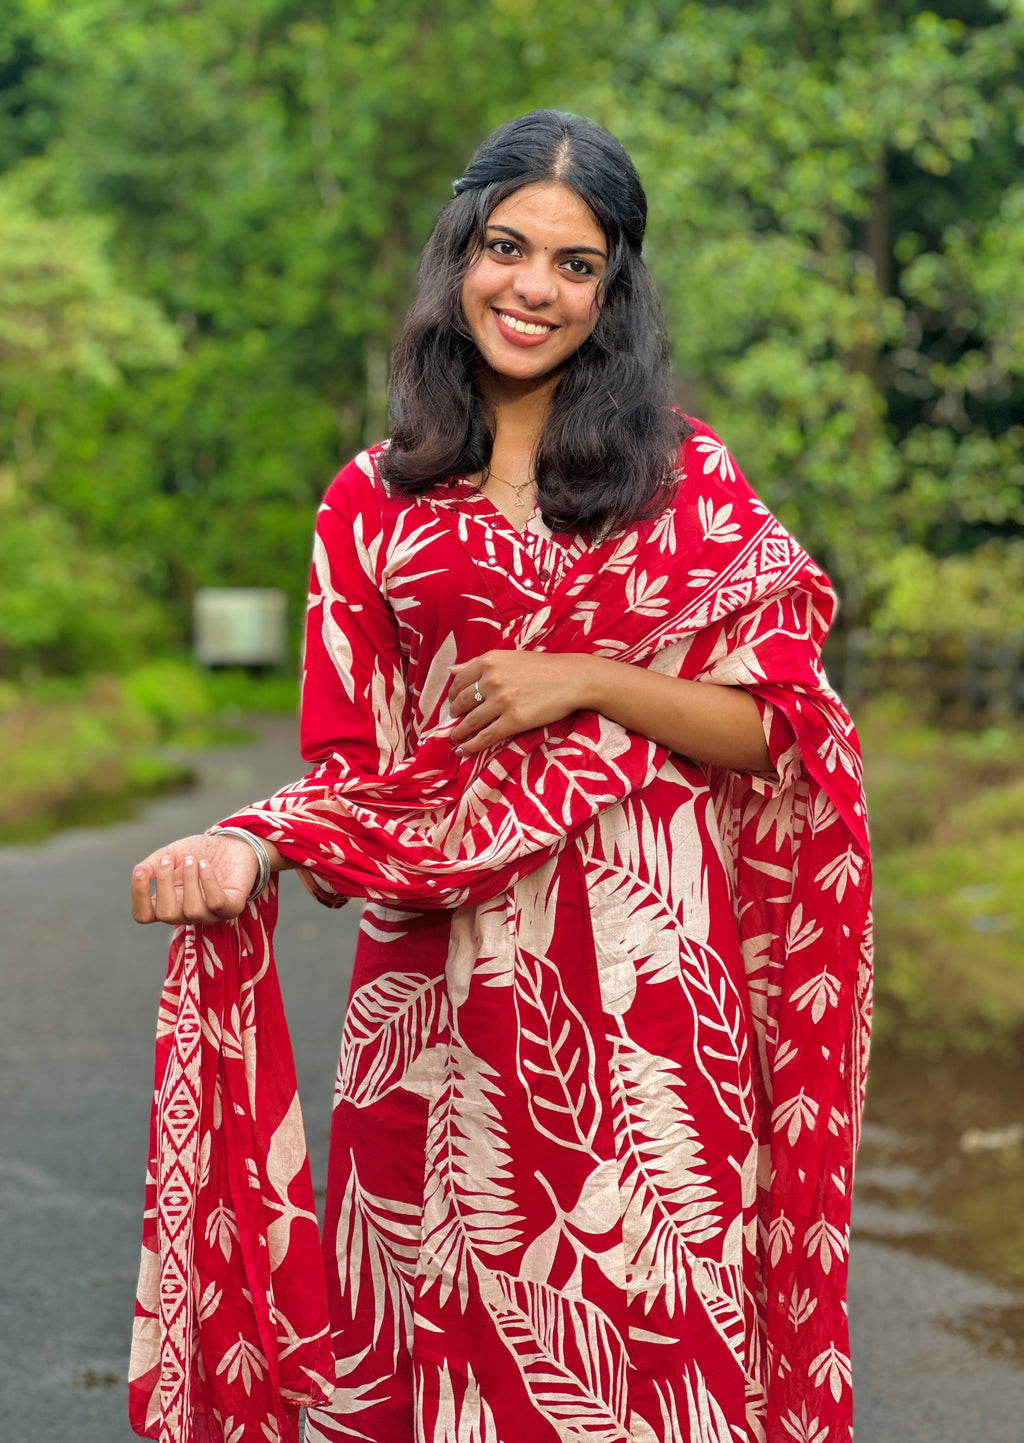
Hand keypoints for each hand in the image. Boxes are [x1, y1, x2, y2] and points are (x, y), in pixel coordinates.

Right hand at [130, 832, 258, 925]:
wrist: (231, 843)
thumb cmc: (198, 852)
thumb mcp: (169, 854)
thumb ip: (151, 865)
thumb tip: (138, 872)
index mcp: (167, 903)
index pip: (143, 915)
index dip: (138, 896)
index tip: (141, 871)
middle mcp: (186, 914)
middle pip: (166, 915)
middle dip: (165, 884)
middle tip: (169, 860)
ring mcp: (210, 914)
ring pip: (193, 911)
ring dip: (189, 881)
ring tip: (193, 861)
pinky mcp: (231, 907)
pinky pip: (216, 904)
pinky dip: (208, 882)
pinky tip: (205, 865)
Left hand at [447, 650, 595, 754]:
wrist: (574, 679)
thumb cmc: (544, 667)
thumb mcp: (509, 657)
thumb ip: (478, 663)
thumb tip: (451, 670)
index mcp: (489, 661)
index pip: (459, 682)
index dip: (452, 696)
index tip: (454, 704)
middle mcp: (492, 679)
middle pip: (461, 702)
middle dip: (455, 715)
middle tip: (455, 722)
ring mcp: (502, 701)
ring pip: (470, 722)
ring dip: (459, 733)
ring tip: (455, 739)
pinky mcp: (514, 720)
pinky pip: (486, 736)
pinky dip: (471, 745)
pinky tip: (465, 750)